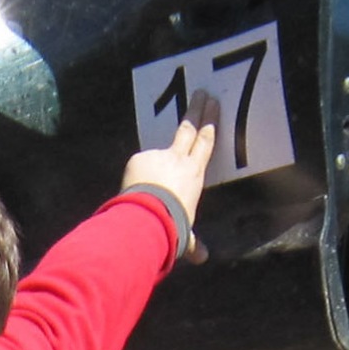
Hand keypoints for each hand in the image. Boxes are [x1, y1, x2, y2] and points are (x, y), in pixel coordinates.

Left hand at [122, 87, 218, 258]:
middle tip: (202, 91)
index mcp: (194, 175)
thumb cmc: (173, 225)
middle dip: (196, 109)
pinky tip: (134, 192)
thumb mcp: (186, 236)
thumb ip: (192, 243)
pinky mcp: (138, 158)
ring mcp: (157, 157)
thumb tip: (202, 258)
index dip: (210, 124)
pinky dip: (137, 176)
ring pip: (160, 151)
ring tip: (152, 176)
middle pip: (189, 129)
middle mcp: (178, 160)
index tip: (213, 105)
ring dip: (157, 160)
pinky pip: (138, 167)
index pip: (205, 145)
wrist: (149, 216)